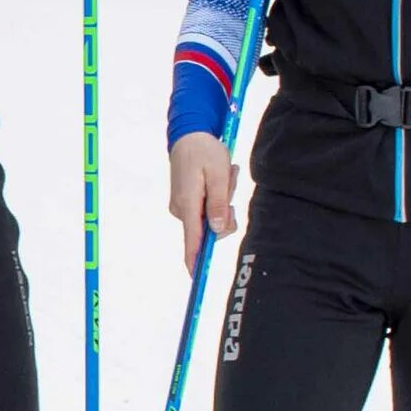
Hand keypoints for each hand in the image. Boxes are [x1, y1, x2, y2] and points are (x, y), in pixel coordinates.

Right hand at [168, 132, 237, 269]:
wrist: (188, 134)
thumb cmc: (204, 151)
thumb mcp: (217, 174)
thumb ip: (218, 204)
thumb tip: (217, 230)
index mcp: (188, 204)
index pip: (192, 239)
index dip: (195, 259)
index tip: (197, 276)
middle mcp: (181, 209)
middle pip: (210, 229)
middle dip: (226, 211)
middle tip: (228, 182)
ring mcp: (183, 206)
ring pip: (211, 217)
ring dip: (223, 200)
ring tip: (223, 176)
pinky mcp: (186, 202)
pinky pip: (207, 209)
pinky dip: (217, 197)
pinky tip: (217, 178)